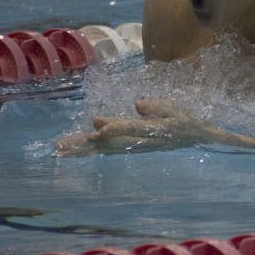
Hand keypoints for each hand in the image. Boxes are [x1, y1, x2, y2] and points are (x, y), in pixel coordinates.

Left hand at [56, 98, 218, 155]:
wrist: (194, 138)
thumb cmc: (184, 120)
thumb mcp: (175, 110)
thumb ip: (156, 107)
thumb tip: (137, 104)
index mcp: (153, 131)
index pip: (132, 129)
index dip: (116, 128)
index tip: (100, 129)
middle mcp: (140, 143)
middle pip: (110, 143)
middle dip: (86, 143)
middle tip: (62, 146)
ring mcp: (134, 147)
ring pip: (105, 148)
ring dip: (83, 149)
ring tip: (60, 148)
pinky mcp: (131, 148)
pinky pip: (107, 150)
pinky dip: (91, 150)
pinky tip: (77, 151)